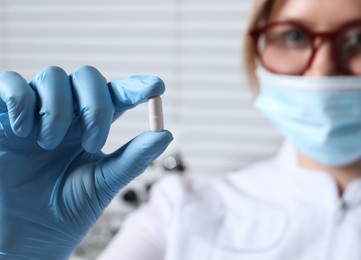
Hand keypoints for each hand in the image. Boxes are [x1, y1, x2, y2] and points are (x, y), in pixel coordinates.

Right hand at [0, 66, 172, 258]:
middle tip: (94, 142)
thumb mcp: (103, 183)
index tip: (156, 87)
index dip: (135, 87)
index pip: (115, 96)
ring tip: (51, 145)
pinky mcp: (2, 117)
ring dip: (58, 110)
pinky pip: (10, 83)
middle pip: (88, 77)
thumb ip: (132, 158)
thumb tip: (166, 134)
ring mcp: (34, 113)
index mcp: (90, 127)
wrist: (24, 237)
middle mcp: (65, 114)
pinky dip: (21, 100)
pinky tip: (24, 130)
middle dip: (96, 105)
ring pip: (53, 76)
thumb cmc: (65, 211)